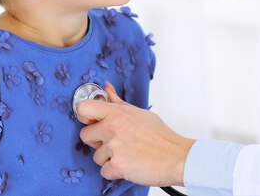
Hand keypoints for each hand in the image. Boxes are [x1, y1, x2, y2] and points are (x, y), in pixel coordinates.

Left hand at [78, 82, 194, 185]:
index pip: (84, 108)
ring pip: (96, 156)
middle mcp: (113, 128)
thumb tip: (106, 88)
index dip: (84, 116)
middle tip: (114, 142)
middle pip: (85, 135)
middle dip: (97, 141)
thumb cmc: (160, 136)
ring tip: (127, 154)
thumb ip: (118, 103)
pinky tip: (128, 164)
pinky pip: (104, 171)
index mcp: (117, 113)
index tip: (91, 122)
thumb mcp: (139, 113)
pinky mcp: (117, 166)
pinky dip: (114, 171)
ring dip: (108, 158)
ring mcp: (114, 147)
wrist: (175, 157)